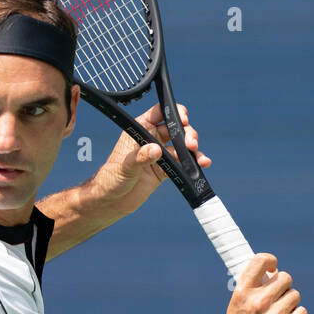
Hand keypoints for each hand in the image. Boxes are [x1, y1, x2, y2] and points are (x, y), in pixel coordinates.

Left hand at [92, 103, 209, 217]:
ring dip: (192, 148)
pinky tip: (202, 164)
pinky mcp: (165, 169)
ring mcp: (160, 154)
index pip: (159, 112)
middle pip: (175, 128)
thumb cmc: (111, 179)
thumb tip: (155, 149)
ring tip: (197, 157)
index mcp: (139, 129)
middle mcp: (151, 138)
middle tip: (190, 144)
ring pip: (181, 145)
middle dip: (187, 133)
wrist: (112, 201)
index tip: (183, 119)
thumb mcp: (125, 166)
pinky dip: (193, 163)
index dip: (173, 112)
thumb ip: (140, 157)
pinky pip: (182, 162)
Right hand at [221, 253, 306, 313]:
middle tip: (277, 297)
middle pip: (284, 278)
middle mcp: (259, 302)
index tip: (273, 267)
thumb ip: (252, 290)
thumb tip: (273, 272)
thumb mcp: (237, 307)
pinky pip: (302, 311)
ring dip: (290, 303)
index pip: (260, 261)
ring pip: (295, 295)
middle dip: (283, 286)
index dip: (270, 261)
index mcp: (243, 293)